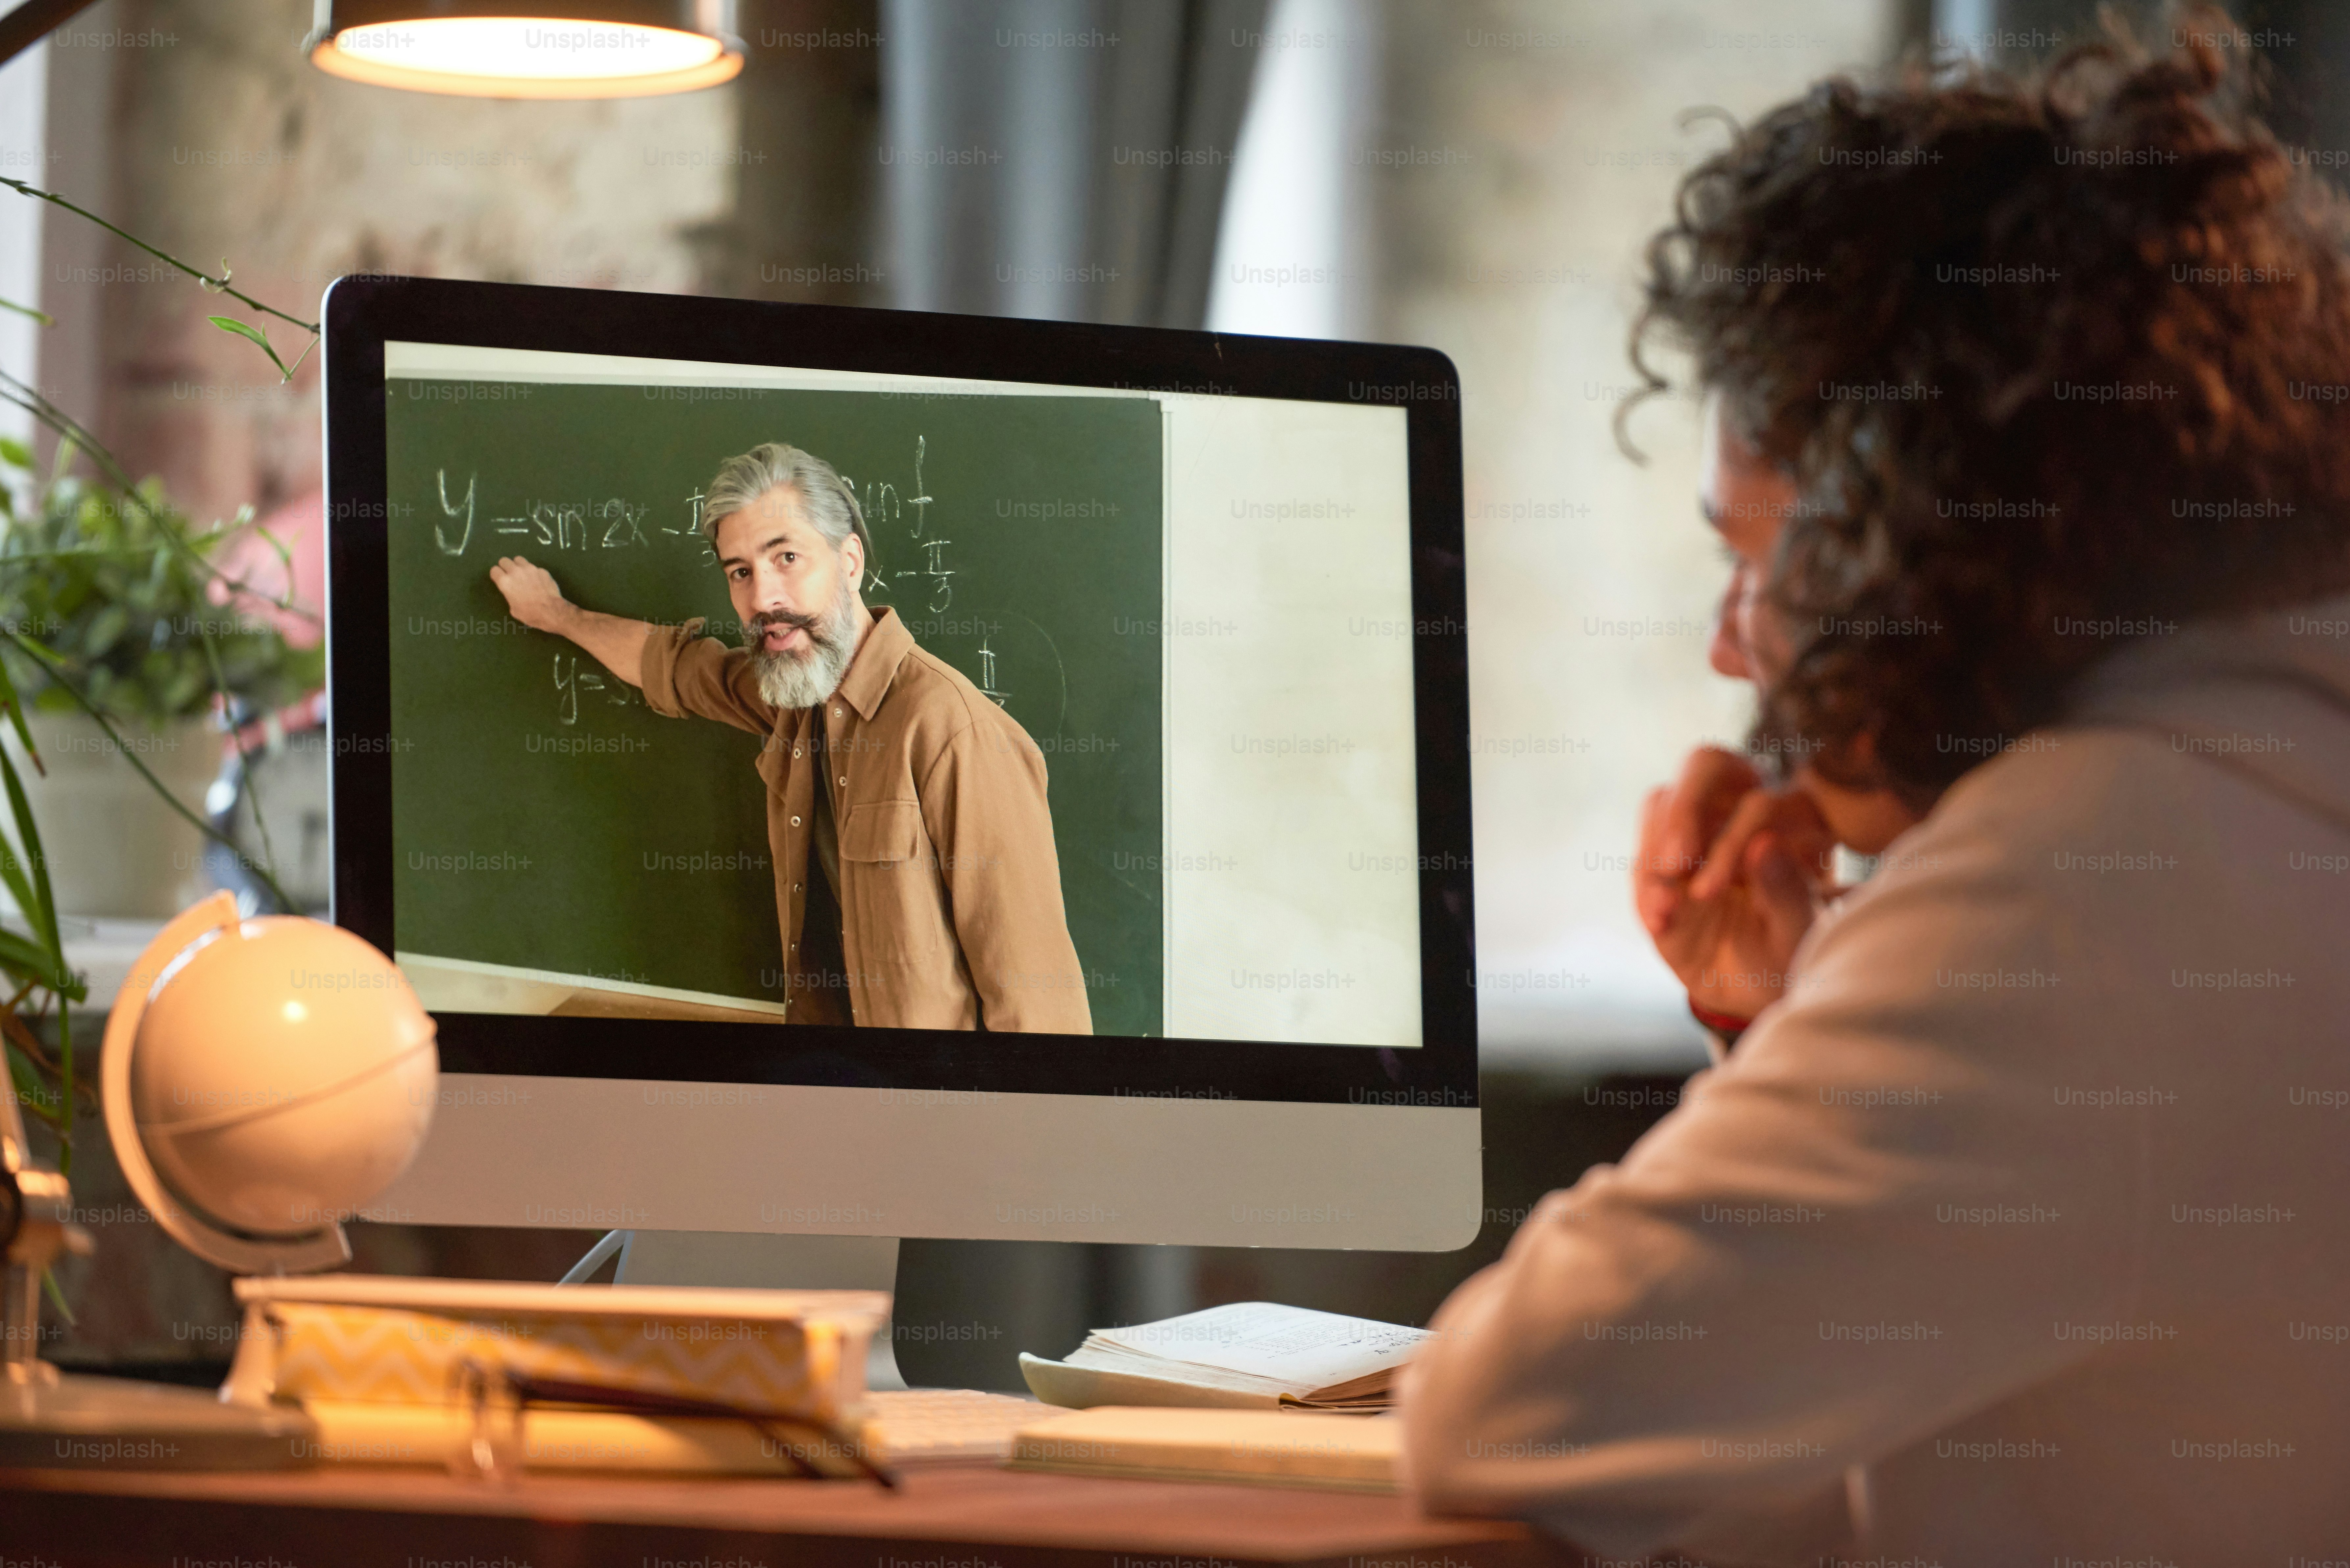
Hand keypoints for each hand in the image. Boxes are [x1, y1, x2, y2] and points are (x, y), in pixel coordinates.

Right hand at [489, 556, 570, 634]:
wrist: (551, 610)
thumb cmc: (530, 613)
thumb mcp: (513, 608)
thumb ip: (510, 595)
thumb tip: (513, 593)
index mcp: (505, 582)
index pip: (494, 570)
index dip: (496, 575)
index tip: (500, 579)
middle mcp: (515, 571)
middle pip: (504, 560)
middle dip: (505, 566)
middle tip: (510, 575)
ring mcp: (530, 568)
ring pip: (519, 559)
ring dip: (518, 565)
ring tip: (523, 574)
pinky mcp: (542, 570)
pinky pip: (534, 567)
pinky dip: (534, 572)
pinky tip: (538, 581)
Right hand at [1634, 746, 1838, 1019]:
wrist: (1759, 986)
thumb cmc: (1793, 953)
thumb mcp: (1800, 935)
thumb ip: (1789, 892)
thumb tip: (1764, 844)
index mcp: (1792, 817)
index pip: (1757, 801)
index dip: (1730, 842)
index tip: (1710, 892)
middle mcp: (1743, 804)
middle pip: (1704, 765)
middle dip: (1683, 811)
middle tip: (1673, 863)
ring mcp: (1699, 825)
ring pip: (1663, 800)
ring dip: (1654, 848)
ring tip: (1663, 910)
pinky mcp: (1663, 855)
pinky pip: (1644, 853)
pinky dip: (1645, 888)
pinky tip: (1658, 922)